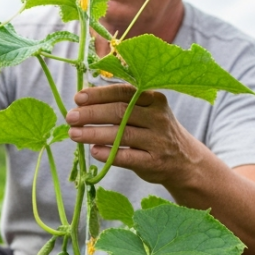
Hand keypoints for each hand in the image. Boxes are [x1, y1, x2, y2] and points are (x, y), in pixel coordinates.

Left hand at [65, 85, 202, 186]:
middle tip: (70, 117)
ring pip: (121, 135)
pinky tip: (93, 151)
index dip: (99, 95)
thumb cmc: (155, 131)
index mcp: (154, 100)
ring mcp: (157, 140)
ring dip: (94, 133)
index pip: (123, 92)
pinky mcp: (153, 162)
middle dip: (92, 114)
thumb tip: (84, 100)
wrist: (184, 160)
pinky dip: (108, 154)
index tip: (78, 98)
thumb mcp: (148, 111)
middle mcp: (157, 118)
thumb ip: (124, 104)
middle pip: (120, 112)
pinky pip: (127, 157)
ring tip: (73, 134)